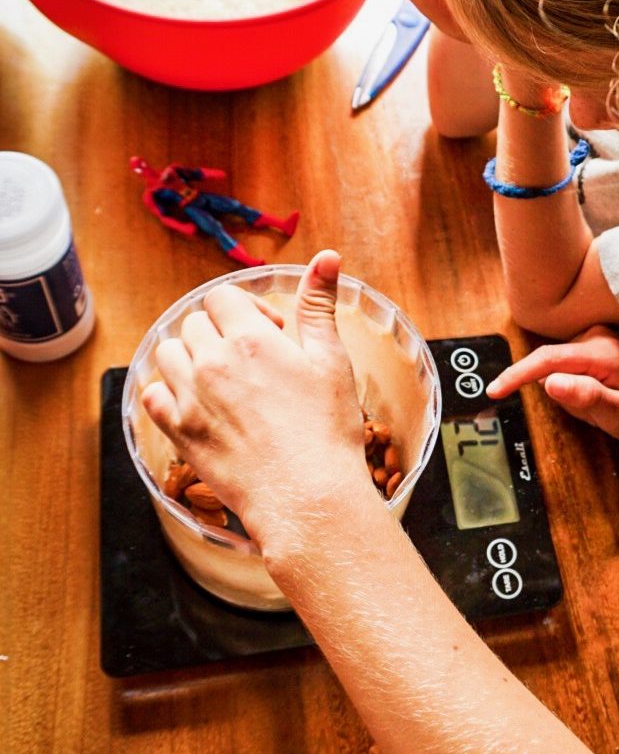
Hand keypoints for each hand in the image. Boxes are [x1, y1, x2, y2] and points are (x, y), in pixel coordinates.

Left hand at [140, 250, 370, 558]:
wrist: (307, 497)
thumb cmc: (327, 431)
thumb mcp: (332, 361)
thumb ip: (320, 305)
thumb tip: (327, 256)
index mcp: (251, 339)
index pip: (221, 298)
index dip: (243, 310)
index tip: (268, 332)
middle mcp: (212, 362)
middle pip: (194, 324)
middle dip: (219, 333)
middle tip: (250, 361)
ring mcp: (189, 397)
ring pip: (168, 353)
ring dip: (190, 358)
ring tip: (221, 381)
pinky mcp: (177, 431)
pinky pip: (152, 395)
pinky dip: (168, 393)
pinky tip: (197, 405)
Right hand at [487, 326, 618, 443]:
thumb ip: (588, 398)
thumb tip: (550, 382)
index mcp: (603, 352)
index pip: (550, 358)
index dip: (518, 373)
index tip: (495, 390)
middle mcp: (595, 336)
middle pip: (550, 364)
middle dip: (560, 393)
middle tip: (589, 412)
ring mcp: (589, 336)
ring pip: (554, 367)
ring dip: (565, 390)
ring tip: (595, 404)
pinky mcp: (584, 341)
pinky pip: (560, 365)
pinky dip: (567, 384)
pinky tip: (591, 392)